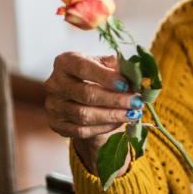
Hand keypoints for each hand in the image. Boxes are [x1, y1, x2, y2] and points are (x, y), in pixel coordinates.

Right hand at [44, 52, 141, 173]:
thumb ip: (119, 68)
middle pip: (86, 94)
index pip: (83, 68)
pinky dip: (104, 127)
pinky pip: (82, 130)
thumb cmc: (98, 77)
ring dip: (112, 116)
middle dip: (115, 99)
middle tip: (136, 102)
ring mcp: (53, 106)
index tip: (125, 84)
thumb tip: (139, 78)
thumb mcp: (107, 66)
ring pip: (84, 115)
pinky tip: (119, 122)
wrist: (85, 98)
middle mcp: (55, 83)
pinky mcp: (56, 124)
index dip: (105, 77)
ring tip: (133, 113)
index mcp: (65, 62)